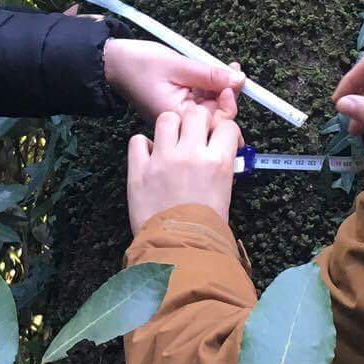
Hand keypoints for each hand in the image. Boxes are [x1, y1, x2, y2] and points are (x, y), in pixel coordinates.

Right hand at [104, 38, 243, 120]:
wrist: (114, 62)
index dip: (231, 105)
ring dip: (222, 88)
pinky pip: (202, 99)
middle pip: (216, 115)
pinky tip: (217, 72)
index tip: (236, 82)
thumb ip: (209, 75)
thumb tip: (238, 80)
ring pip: (211, 106)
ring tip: (227, 67)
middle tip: (234, 70)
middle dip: (230, 94)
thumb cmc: (139, 64)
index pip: (215, 122)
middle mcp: (180, 120)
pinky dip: (211, 86)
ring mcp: (180, 113)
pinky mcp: (180, 104)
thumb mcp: (178, 65)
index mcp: (178, 117)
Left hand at [127, 104, 241, 230]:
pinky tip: (150, 156)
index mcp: (217, 161)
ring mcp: (162, 159)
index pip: (226, 125)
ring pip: (166, 118)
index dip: (224, 129)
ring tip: (171, 142)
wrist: (179, 249)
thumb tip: (216, 152)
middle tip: (195, 136)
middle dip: (198, 121)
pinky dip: (143, 145)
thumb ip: (220, 166)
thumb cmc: (206, 227)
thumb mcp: (224, 192)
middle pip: (196, 113)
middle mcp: (190, 154)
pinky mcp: (139, 169)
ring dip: (171, 127)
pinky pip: (138, 140)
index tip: (220, 137)